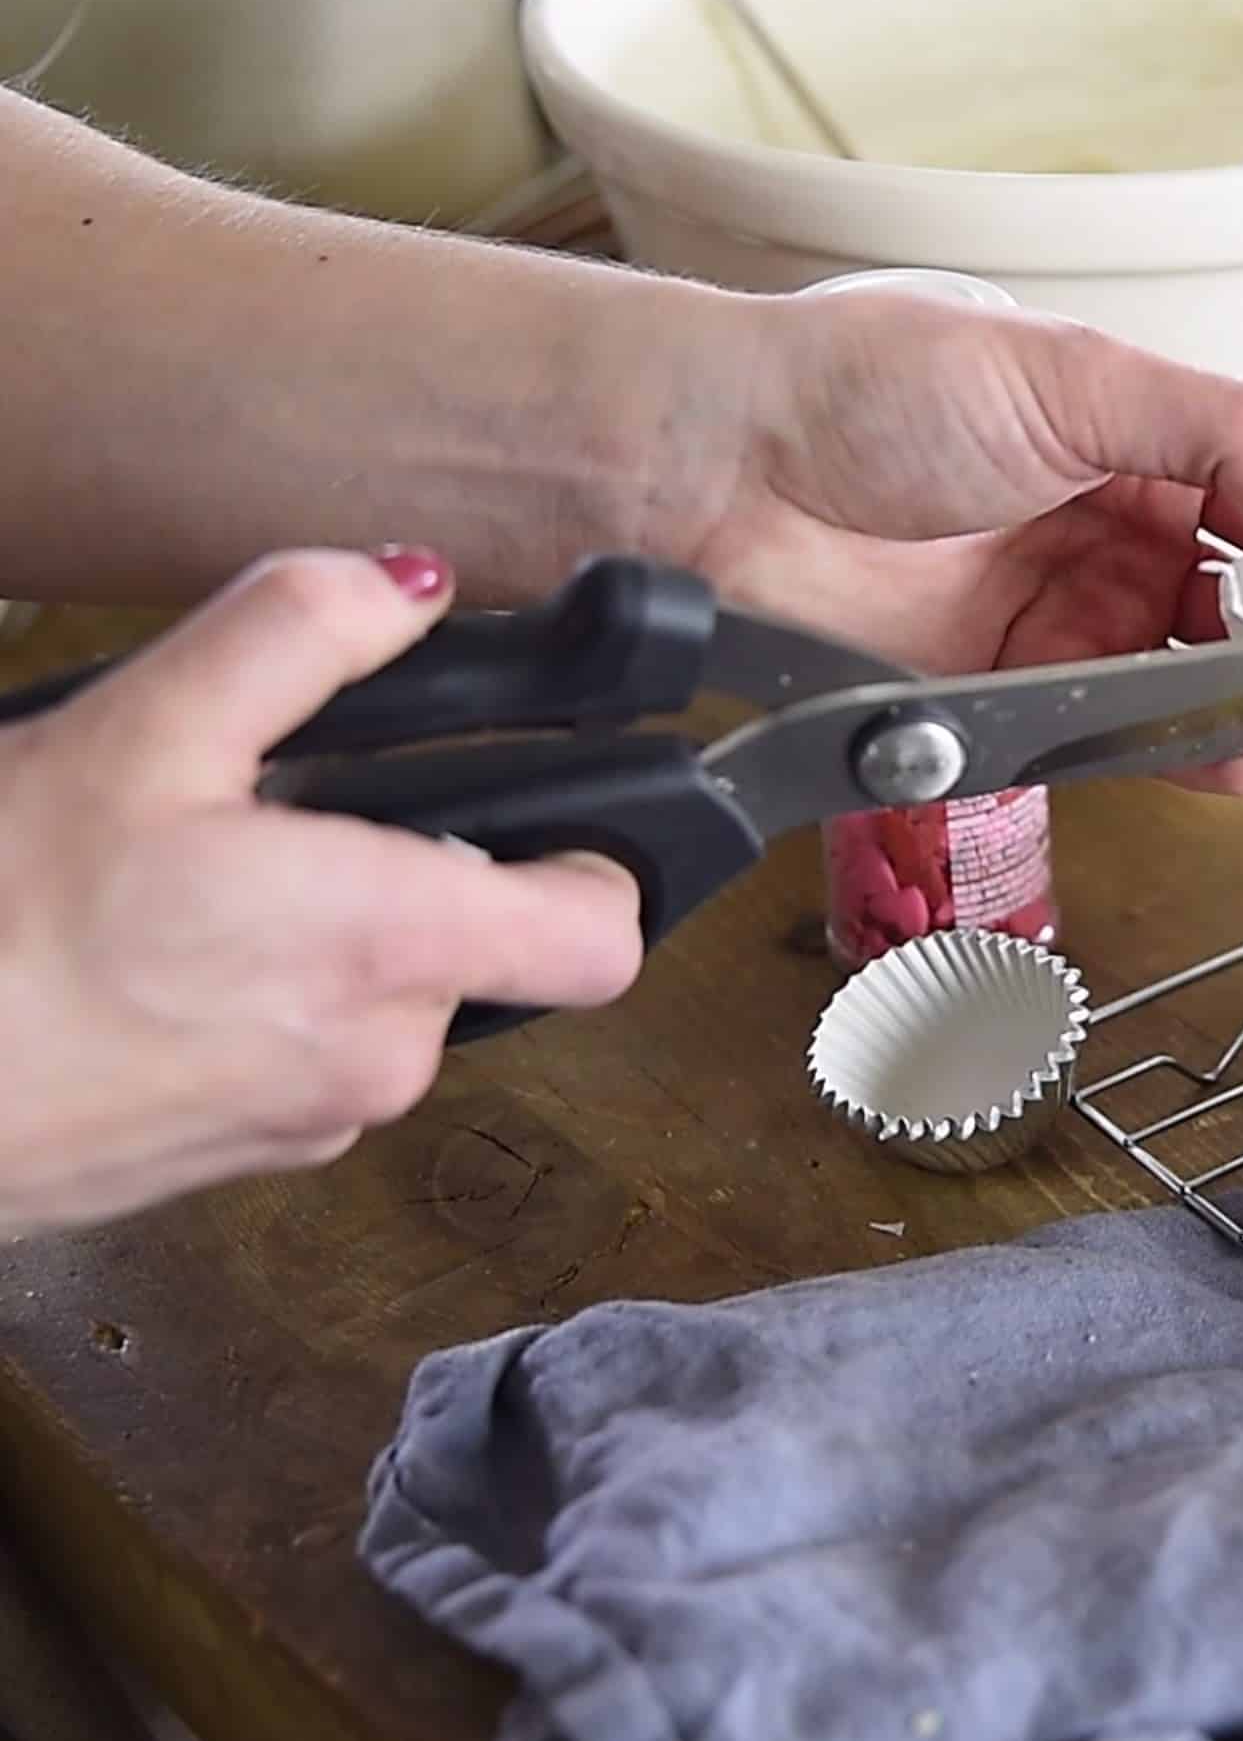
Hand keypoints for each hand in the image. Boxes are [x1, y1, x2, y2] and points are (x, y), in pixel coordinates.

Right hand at [0, 549, 640, 1232]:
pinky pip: (311, 1055)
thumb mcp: (141, 732)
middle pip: (482, 950)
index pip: (604, 940)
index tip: (546, 820)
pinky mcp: (251, 1157)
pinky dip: (269, 1003)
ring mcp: (317, 1121)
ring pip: (390, 1002)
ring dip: (331, 941)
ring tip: (198, 894)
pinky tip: (161, 965)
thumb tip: (406, 582)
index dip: (597, 870)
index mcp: (393, 947)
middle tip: (285, 827)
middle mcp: (383, 1056)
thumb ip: (295, 634)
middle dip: (412, 879)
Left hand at [682, 291, 1242, 795]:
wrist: (720, 474)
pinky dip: (1197, 751)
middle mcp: (1116, 534)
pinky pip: (1130, 737)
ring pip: (1205, 681)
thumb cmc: (866, 389)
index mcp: (1139, 439)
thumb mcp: (1066, 375)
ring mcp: (1072, 624)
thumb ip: (1219, 435)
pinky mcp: (1022, 704)